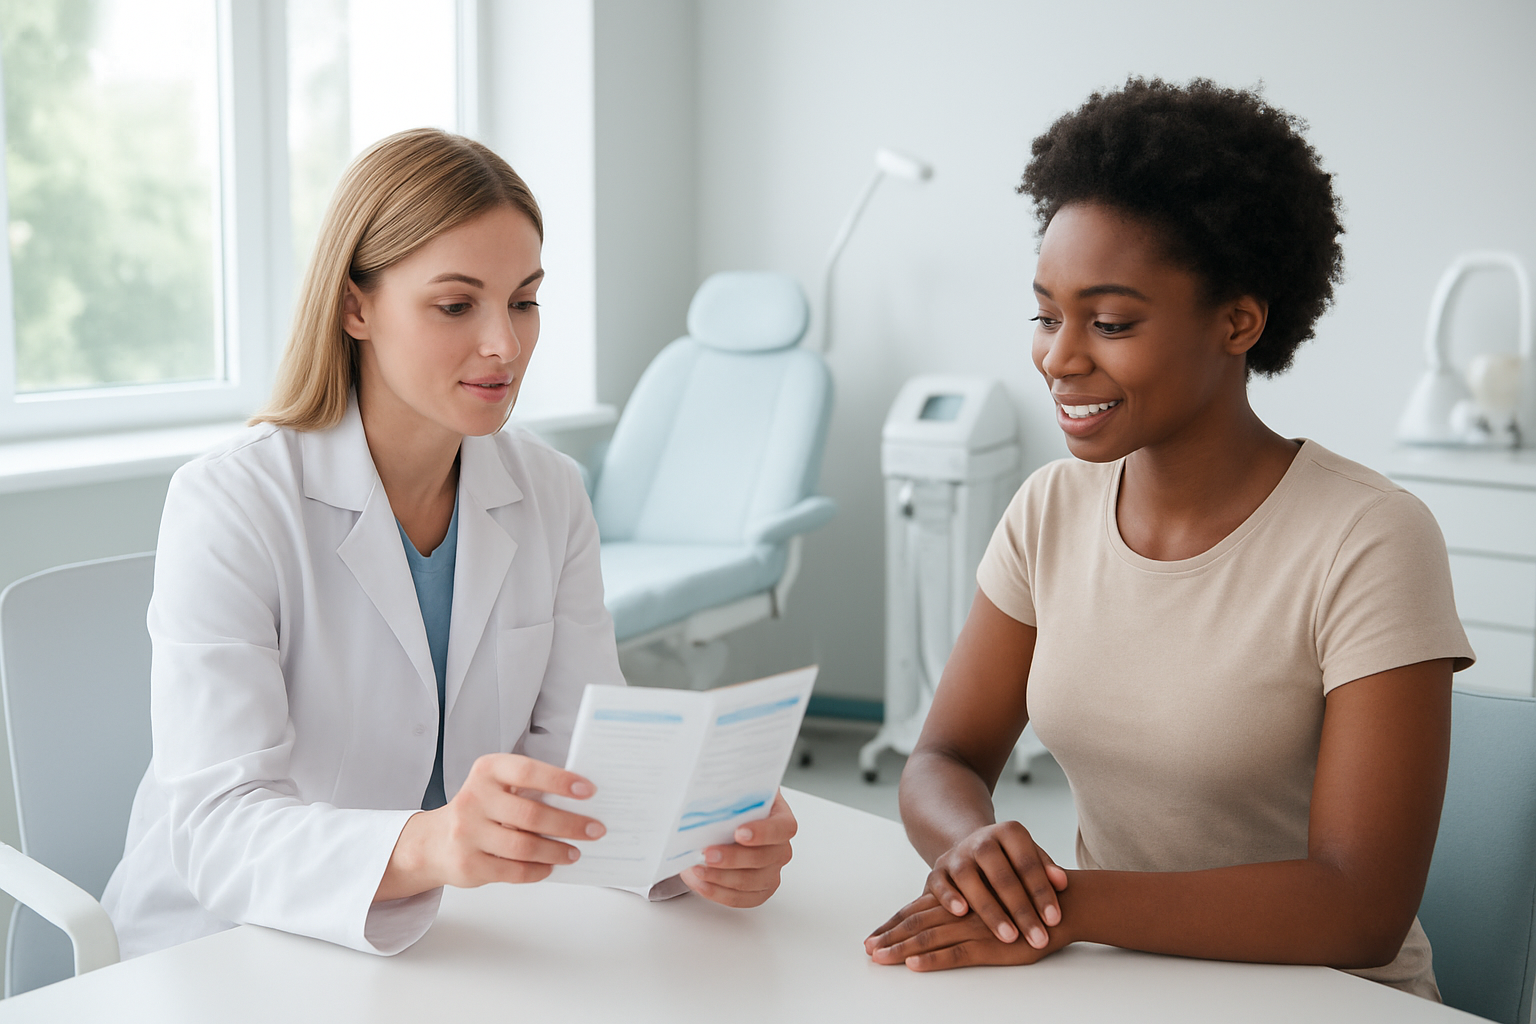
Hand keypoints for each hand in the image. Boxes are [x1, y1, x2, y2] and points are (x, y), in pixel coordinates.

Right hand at [375, 753, 603, 901]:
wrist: (433, 843)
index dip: (560, 780)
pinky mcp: (468, 863)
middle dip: (569, 824)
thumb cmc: (479, 811)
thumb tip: (578, 804)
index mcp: (487, 771)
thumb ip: (528, 790)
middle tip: (594, 829)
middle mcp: (474, 798)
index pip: (528, 772)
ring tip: (574, 852)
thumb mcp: (496, 787)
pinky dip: (538, 870)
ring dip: (557, 851)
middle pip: (531, 814)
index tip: (588, 790)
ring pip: (524, 846)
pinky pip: (513, 871)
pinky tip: (550, 867)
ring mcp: (467, 833)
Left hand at [682, 790, 796, 907]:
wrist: (728, 822)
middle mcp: (781, 848)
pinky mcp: (759, 891)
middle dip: (732, 858)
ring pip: (749, 882)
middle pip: (762, 859)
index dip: (763, 832)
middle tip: (706, 853)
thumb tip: (706, 797)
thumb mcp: (735, 792)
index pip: (783, 828)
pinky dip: (717, 892)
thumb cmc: (734, 806)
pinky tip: (700, 882)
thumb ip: (728, 795)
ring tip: (696, 868)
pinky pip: (740, 898)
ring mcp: (772, 872)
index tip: (738, 833)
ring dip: (719, 877)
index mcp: (781, 819)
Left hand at [865, 892, 1066, 970]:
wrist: (1061, 904)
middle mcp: (961, 909)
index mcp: (959, 898)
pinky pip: (956, 953)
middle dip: (889, 937)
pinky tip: (914, 966)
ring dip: (900, 949)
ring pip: (929, 938)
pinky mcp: (990, 945)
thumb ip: (968, 906)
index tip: (871, 936)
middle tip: (866, 949)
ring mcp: (974, 927)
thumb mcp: (992, 900)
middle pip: (916, 923)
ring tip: (879, 958)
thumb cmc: (1027, 903)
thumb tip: (943, 917)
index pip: (917, 911)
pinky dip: (933, 960)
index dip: (892, 924)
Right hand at [925, 820, 1067, 947]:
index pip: (1027, 862)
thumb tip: (1061, 882)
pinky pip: (940, 883)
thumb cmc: (1010, 861)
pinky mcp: (936, 871)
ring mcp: (957, 855)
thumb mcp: (1030, 856)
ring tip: (1009, 936)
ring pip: (969, 879)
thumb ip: (1045, 869)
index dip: (1041, 891)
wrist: (973, 849)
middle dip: (1021, 908)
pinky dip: (949, 897)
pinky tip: (961, 914)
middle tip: (1037, 937)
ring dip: (990, 909)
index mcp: (1009, 833)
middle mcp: (981, 840)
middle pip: (1000, 873)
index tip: (1054, 919)